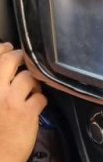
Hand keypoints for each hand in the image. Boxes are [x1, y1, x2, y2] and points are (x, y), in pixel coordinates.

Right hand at [0, 43, 46, 161]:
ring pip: (29, 78)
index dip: (3, 49)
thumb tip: (4, 64)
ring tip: (32, 89)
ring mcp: (11, 100)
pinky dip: (41, 99)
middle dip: (21, 57)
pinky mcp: (27, 113)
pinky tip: (37, 105)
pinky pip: (40, 97)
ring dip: (33, 82)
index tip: (8, 48)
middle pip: (11, 60)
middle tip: (25, 60)